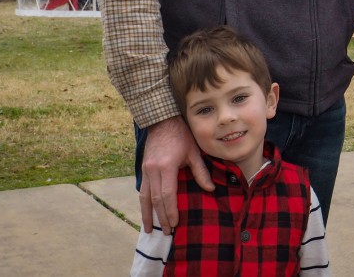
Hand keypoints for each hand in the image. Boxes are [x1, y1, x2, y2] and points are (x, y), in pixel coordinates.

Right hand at [139, 116, 213, 233]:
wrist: (161, 120)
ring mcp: (145, 170)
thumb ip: (201, 172)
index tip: (175, 224)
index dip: (170, 211)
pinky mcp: (143, 168)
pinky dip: (144, 203)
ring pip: (144, 197)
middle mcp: (153, 170)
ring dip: (147, 214)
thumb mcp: (193, 152)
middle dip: (161, 217)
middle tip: (167, 232)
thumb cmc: (180, 135)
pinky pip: (142, 190)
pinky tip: (146, 212)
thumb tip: (211, 189)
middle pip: (155, 200)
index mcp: (166, 167)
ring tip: (150, 229)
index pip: (167, 195)